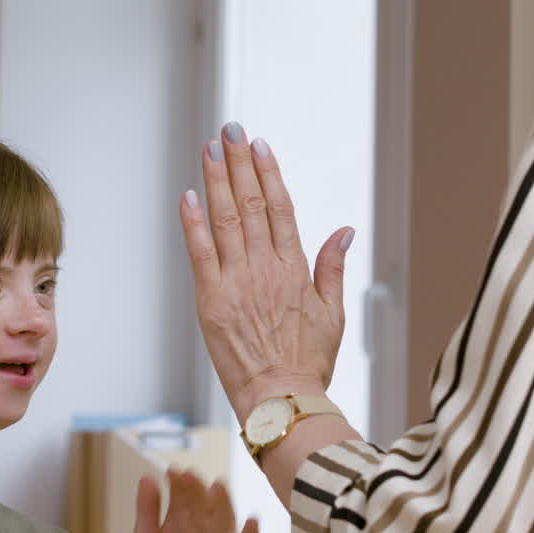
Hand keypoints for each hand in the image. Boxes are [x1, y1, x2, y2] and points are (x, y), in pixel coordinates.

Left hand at [133, 468, 258, 532]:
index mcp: (182, 515)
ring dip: (223, 500)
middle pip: (202, 500)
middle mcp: (202, 523)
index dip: (178, 481)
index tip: (172, 470)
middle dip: (196, 487)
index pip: (182, 492)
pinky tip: (252, 521)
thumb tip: (147, 475)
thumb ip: (147, 508)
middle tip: (190, 474)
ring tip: (218, 484)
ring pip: (223, 516)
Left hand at [179, 122, 353, 421]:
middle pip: (251, 204)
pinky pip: (201, 253)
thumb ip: (333, 267)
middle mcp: (267, 269)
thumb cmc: (308, 364)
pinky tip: (188, 195)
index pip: (281, 208)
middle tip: (229, 130)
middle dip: (239, 164)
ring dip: (216, 181)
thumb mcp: (333, 314)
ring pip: (226, 220)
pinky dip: (194, 223)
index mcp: (296, 269)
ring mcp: (238, 283)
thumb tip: (345, 229)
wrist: (283, 401)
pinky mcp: (212, 301)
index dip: (269, 174)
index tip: (260, 146)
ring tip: (210, 149)